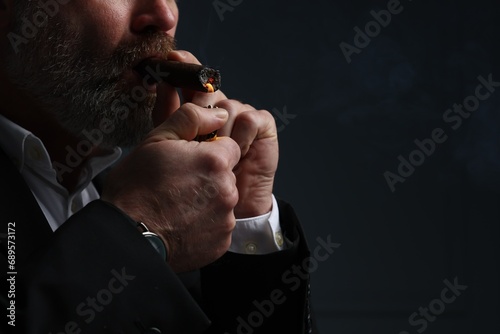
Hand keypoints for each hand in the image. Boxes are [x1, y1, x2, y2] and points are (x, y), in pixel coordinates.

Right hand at [101, 103, 240, 272]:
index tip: (190, 161)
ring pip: (223, 201)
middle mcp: (228, 190)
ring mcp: (226, 219)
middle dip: (209, 177)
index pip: (229, 147)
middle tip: (179, 185)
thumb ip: (191, 119)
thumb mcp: (157, 140)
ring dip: (208, 201)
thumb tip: (219, 113)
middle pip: (227, 175)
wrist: (127, 236)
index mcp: (215, 161)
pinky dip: (206, 224)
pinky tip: (183, 223)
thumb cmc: (137, 187)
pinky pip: (219, 226)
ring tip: (178, 206)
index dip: (208, 152)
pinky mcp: (222, 242)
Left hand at [167, 50, 278, 217]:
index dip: (185, 67)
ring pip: (230, 106)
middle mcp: (221, 110)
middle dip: (201, 101)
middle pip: (211, 91)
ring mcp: (242, 117)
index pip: (192, 82)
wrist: (221, 209)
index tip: (173, 57)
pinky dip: (242, 135)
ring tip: (218, 154)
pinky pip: (251, 119)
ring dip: (222, 131)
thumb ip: (169, 114)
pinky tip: (239, 152)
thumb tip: (162, 81)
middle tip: (193, 119)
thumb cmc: (194, 181)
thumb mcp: (173, 146)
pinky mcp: (263, 128)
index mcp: (198, 111)